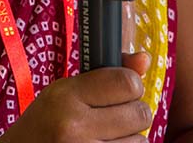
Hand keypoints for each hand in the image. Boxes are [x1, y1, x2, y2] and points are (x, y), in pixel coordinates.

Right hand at [1, 52, 153, 142]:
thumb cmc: (47, 122)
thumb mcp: (66, 91)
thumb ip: (107, 75)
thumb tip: (145, 58)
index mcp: (66, 95)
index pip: (127, 83)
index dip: (131, 86)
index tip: (121, 92)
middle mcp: (74, 125)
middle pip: (139, 113)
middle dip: (132, 115)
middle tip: (113, 118)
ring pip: (140, 141)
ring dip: (129, 139)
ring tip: (104, 138)